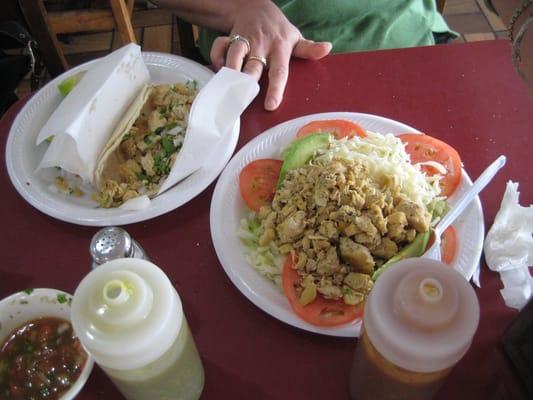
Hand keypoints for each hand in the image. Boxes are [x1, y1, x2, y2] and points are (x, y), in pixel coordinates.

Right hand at [209, 1, 331, 110]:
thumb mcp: (296, 38)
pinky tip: (218, 70)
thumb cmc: (278, 30)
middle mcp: (261, 46)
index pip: (279, 72)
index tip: (270, 106)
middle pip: (253, 67)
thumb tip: (327, 48)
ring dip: (230, 71)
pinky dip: (216, 58)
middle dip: (247, 84)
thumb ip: (309, 49)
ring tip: (227, 89)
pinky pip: (219, 47)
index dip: (275, 90)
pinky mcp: (230, 37)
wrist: (255, 7)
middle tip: (242, 101)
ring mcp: (245, 41)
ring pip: (234, 55)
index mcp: (280, 49)